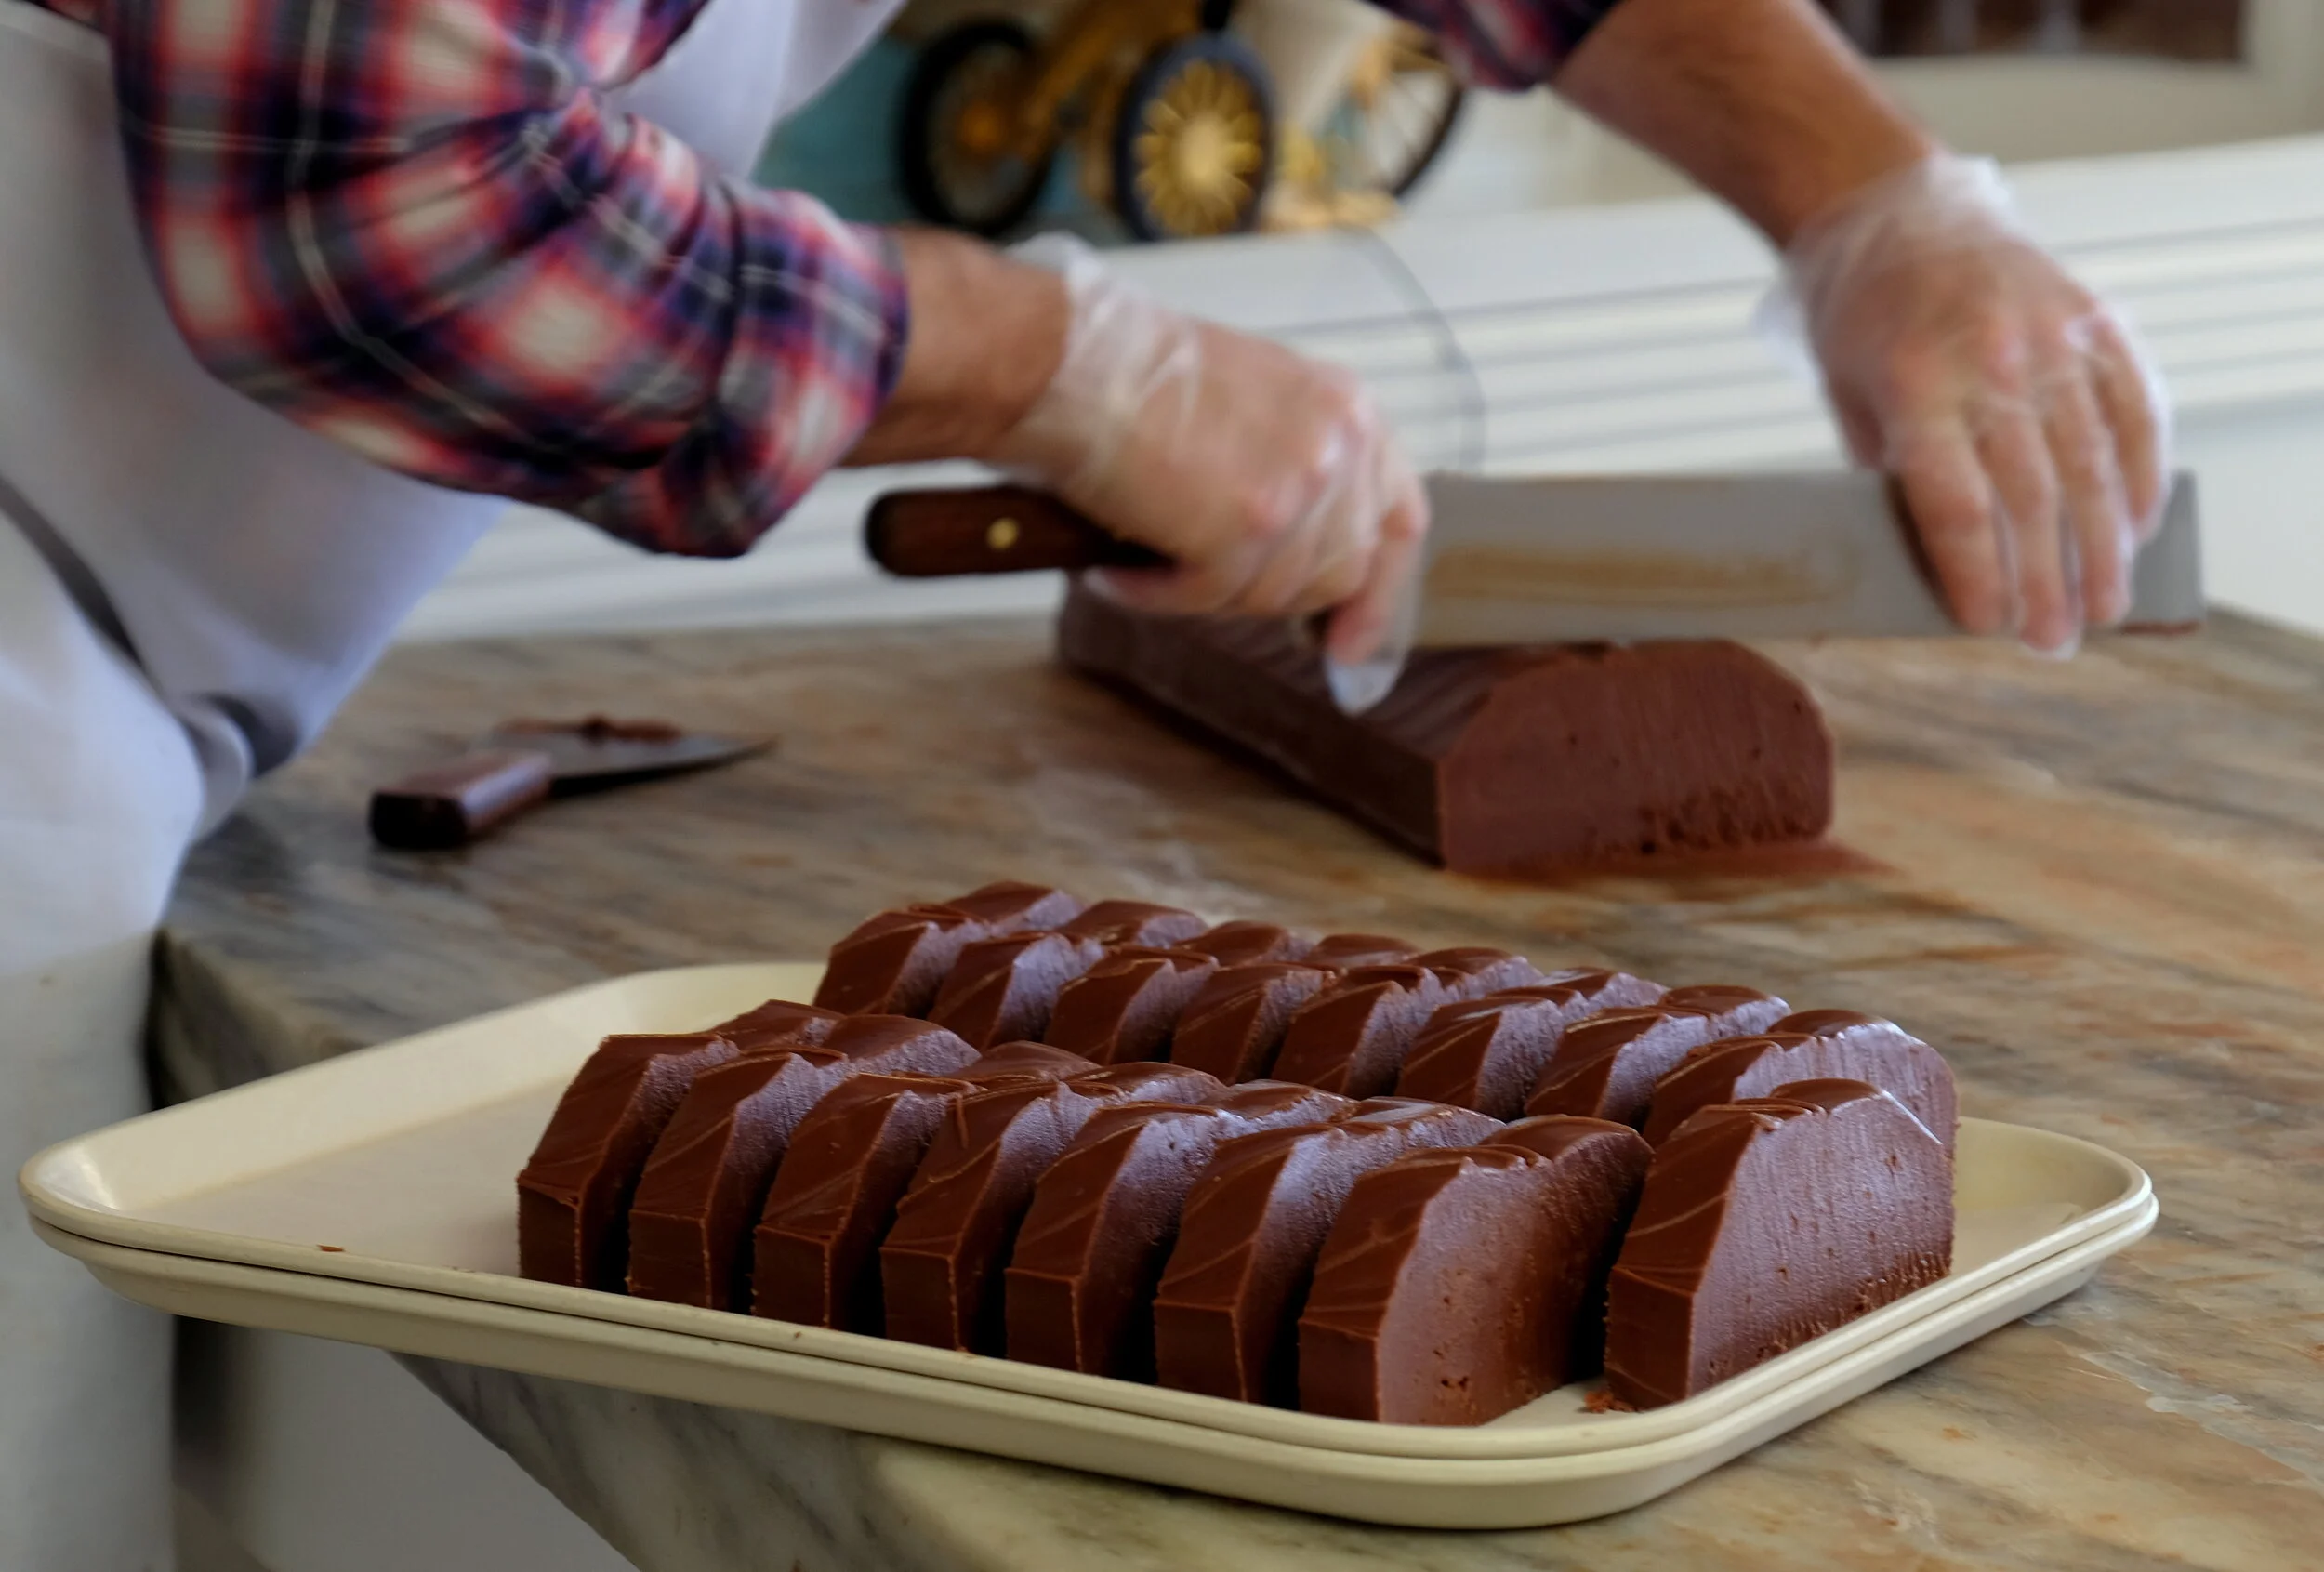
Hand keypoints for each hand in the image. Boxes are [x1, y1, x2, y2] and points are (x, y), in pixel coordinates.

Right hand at [985, 237, 1427, 671]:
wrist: (1074, 365)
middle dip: (1272, 597)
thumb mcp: (1256, 399)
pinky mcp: (1245, 529)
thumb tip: (1302, 550)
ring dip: (1203, 593)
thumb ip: (1299, 462)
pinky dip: (1157, 596)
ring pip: (1272, 596)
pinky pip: (1210, 600)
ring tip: (1142, 558)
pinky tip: (1119, 572)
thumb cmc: (1137, 375)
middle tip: (1205, 587)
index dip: (1380, 594)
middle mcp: (1338, 447)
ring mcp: (1297, 489)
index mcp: (1347, 410)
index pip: (1398, 521)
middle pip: (1338, 574)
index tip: (1350, 643)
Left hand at [1773, 157, 2171, 652]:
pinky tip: (2139, 527)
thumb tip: (1941, 561)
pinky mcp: (2093, 321)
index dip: (1977, 573)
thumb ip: (1894, 474)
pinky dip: (2141, 473)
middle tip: (2055, 641)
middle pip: (2032, 495)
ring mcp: (2052, 337)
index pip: (1957, 504)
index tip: (1987, 627)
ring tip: (2105, 606)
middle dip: (2046, 580)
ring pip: (2091, 461)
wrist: (1895, 217)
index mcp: (1916, 387)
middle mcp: (1991, 362)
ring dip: (2102, 546)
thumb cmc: (1861, 322)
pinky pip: (2132, 408)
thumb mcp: (1850, 401)